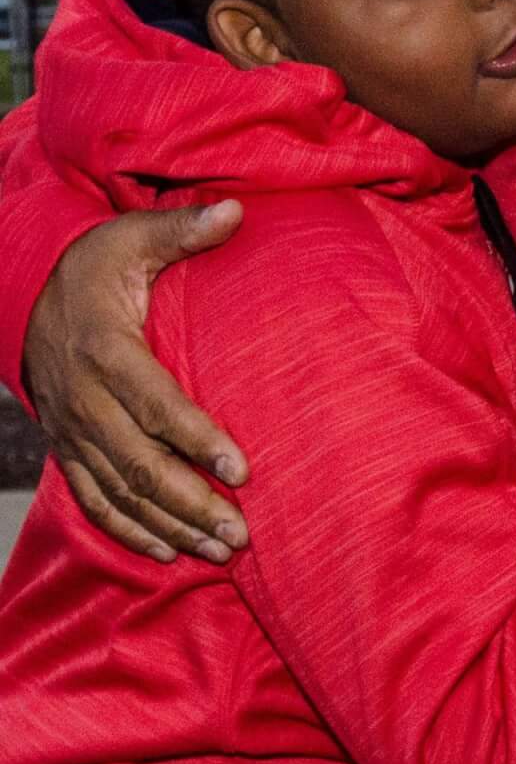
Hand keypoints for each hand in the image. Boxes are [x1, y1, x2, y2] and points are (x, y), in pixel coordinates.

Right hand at [24, 203, 249, 564]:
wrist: (25, 292)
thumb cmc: (93, 265)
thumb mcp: (130, 238)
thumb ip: (182, 230)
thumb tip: (235, 211)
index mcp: (106, 351)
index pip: (156, 405)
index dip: (197, 440)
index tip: (243, 469)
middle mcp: (84, 400)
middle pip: (139, 464)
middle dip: (191, 503)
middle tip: (243, 533)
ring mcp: (72, 430)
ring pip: (119, 492)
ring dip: (170, 525)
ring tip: (223, 549)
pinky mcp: (66, 447)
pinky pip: (92, 499)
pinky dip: (127, 531)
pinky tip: (167, 551)